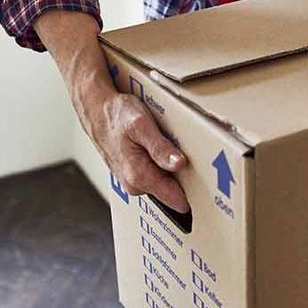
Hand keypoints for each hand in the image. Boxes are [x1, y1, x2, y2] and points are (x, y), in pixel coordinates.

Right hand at [34, 11, 189, 211]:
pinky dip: (162, 166)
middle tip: (194, 159)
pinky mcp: (132, 174)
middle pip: (172, 191)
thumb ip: (160, 148)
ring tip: (176, 151)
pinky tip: (162, 150)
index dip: (194, 194)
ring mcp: (132, 181)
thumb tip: (178, 165)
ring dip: (173, 171)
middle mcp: (135, 184)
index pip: (175, 199)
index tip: (212, 193)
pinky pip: (155, 177)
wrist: (95, 108)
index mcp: (140, 176)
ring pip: (164, 183)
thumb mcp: (142, 125)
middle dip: (185, 179)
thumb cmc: (117, 114)